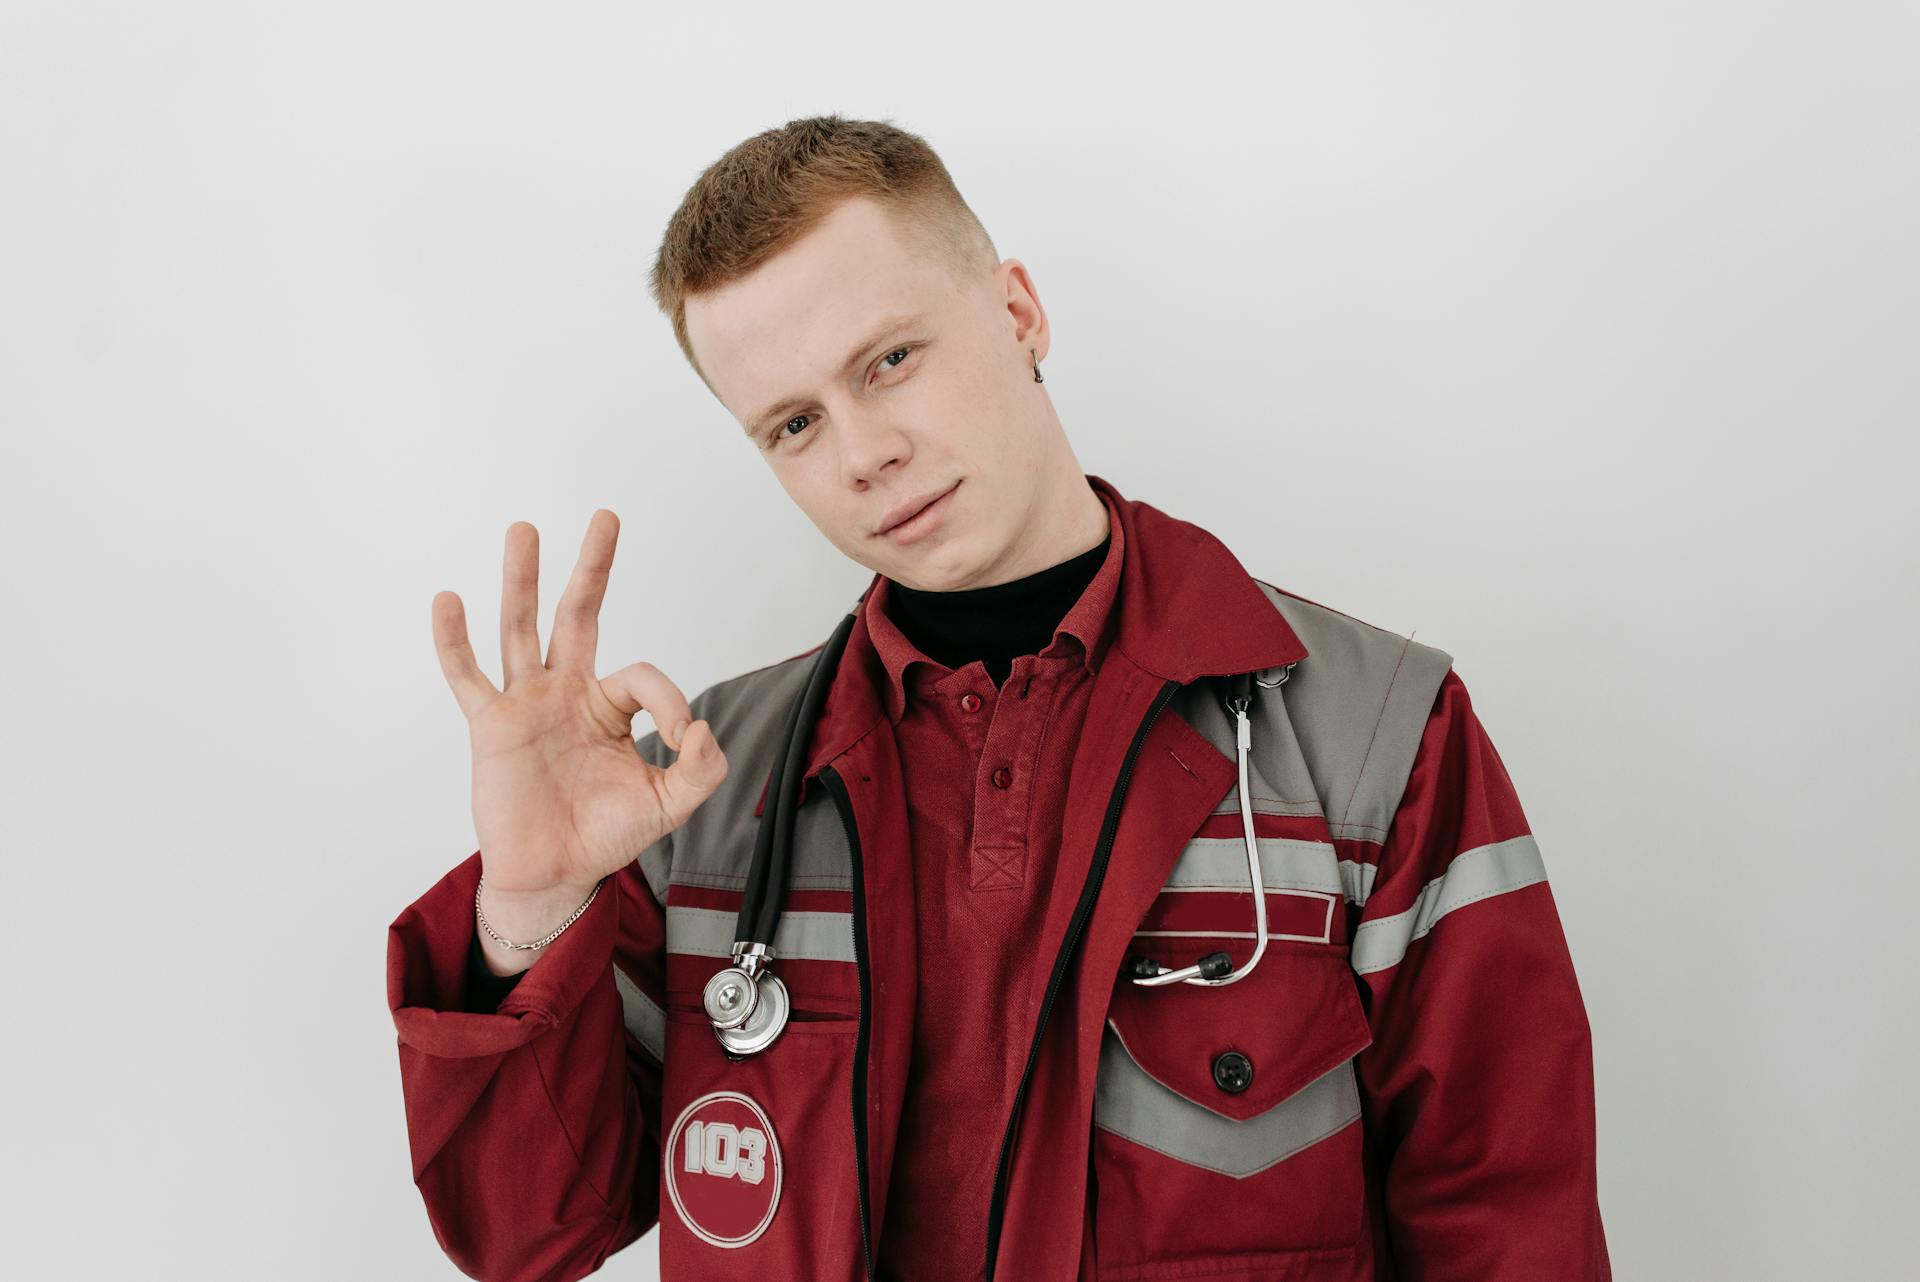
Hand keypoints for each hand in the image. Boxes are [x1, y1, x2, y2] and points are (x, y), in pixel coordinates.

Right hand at [432, 511, 727, 898]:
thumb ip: (700, 769)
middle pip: (579, 615)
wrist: (555, 875)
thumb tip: (700, 728)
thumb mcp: (669, 803)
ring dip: (522, 579)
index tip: (680, 738)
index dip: (668, 701)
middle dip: (592, 567)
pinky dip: (454, 640)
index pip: (643, 677)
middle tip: (606, 516)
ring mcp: (526, 704)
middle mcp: (566, 693)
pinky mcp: (491, 726)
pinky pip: (468, 676)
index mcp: (609, 707)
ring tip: (524, 529)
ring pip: (522, 628)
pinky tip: (448, 600)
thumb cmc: (605, 834)